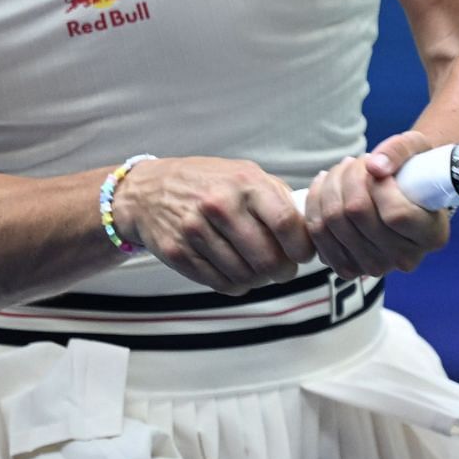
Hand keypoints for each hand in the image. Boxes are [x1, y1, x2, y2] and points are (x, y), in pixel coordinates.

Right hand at [115, 157, 314, 295]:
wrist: (150, 191)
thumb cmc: (206, 183)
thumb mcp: (245, 174)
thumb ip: (278, 198)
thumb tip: (309, 227)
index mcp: (244, 183)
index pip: (286, 223)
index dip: (301, 248)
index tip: (303, 255)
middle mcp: (220, 205)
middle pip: (268, 258)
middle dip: (283, 271)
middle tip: (283, 270)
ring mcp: (196, 231)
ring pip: (245, 276)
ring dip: (259, 279)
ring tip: (258, 269)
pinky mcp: (179, 253)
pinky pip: (220, 284)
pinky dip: (235, 284)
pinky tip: (236, 271)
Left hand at [305, 130, 450, 279]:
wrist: (406, 195)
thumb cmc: (415, 171)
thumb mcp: (417, 149)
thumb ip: (399, 151)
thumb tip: (374, 167)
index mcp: (432, 235)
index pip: (396, 214)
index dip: (379, 185)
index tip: (381, 169)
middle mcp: (406, 258)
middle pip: (357, 214)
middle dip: (351, 176)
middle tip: (358, 161)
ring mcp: (375, 266)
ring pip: (332, 221)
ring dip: (331, 185)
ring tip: (343, 170)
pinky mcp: (348, 266)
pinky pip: (317, 233)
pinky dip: (316, 203)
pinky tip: (327, 186)